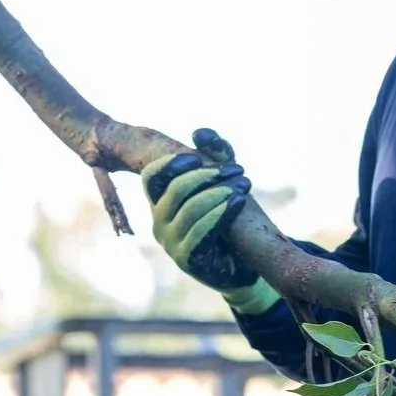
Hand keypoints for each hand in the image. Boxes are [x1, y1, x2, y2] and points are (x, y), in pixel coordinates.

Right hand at [141, 129, 277, 316]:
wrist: (244, 262)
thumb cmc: (229, 217)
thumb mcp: (225, 180)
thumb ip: (216, 153)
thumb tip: (199, 133)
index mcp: (161, 202)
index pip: (151, 177)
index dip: (171, 163)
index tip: (197, 155)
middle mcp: (159, 222)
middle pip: (175, 190)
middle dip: (208, 175)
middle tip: (238, 170)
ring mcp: (171, 243)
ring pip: (189, 210)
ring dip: (219, 193)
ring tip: (244, 186)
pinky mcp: (187, 260)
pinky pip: (200, 232)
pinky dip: (220, 214)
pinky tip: (238, 203)